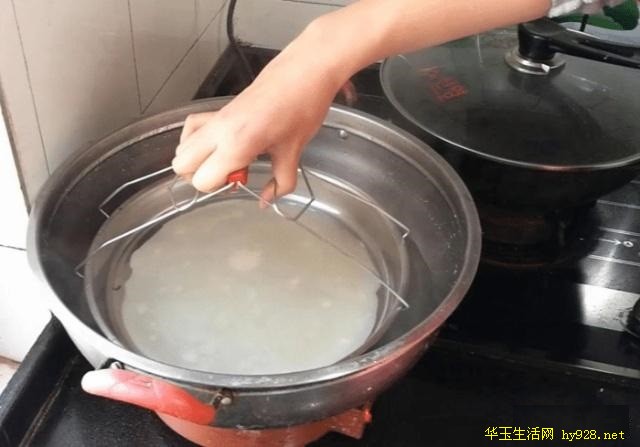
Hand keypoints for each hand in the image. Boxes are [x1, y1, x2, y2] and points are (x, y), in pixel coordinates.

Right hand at [172, 33, 345, 202]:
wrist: (304, 73)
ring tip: (227, 159)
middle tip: (231, 172)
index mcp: (236, 143)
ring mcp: (216, 118)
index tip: (240, 180)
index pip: (202, 180)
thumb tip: (267, 200)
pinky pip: (190, 128)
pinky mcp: (218, 110)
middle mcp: (219, 130)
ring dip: (198, 160)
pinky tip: (218, 145)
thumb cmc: (302, 107)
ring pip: (182, 148)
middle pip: (181, 165)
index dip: (218, 186)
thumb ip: (280, 183)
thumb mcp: (294, 152)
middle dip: (201, 176)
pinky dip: (195, 141)